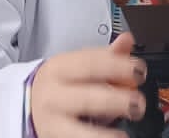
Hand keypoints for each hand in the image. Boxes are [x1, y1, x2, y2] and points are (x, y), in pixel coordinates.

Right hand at [29, 33, 146, 137]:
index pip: (91, 64)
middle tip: (138, 103)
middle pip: (87, 97)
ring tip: (123, 135)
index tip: (140, 71)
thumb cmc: (59, 85)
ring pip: (78, 127)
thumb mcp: (76, 67)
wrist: (29, 106)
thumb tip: (127, 40)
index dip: (119, 66)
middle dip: (116, 100)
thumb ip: (105, 57)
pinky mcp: (54, 137)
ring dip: (105, 133)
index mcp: (59, 68)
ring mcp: (52, 120)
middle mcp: (53, 94)